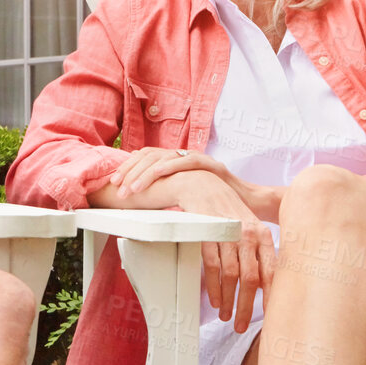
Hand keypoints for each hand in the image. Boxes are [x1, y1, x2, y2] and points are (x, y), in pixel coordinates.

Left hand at [110, 148, 280, 221]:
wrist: (250, 206)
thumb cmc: (218, 207)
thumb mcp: (185, 201)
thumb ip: (167, 198)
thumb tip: (142, 210)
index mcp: (176, 164)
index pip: (146, 158)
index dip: (128, 168)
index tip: (115, 183)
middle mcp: (185, 157)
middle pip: (150, 155)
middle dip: (131, 171)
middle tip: (119, 188)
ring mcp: (198, 159)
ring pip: (164, 156)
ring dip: (144, 172)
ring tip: (132, 188)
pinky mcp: (211, 165)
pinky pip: (187, 161)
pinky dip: (169, 167)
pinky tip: (156, 175)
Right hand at [156, 169, 275, 331]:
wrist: (204, 187)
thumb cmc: (229, 212)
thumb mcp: (250, 228)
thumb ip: (260, 253)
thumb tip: (266, 285)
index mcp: (262, 235)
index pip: (272, 271)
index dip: (272, 296)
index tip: (273, 316)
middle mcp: (248, 234)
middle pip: (251, 278)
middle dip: (247, 306)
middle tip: (243, 326)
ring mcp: (227, 234)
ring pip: (231, 275)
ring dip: (229, 301)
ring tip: (227, 317)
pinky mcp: (208, 234)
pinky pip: (212, 267)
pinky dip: (214, 288)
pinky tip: (216, 301)